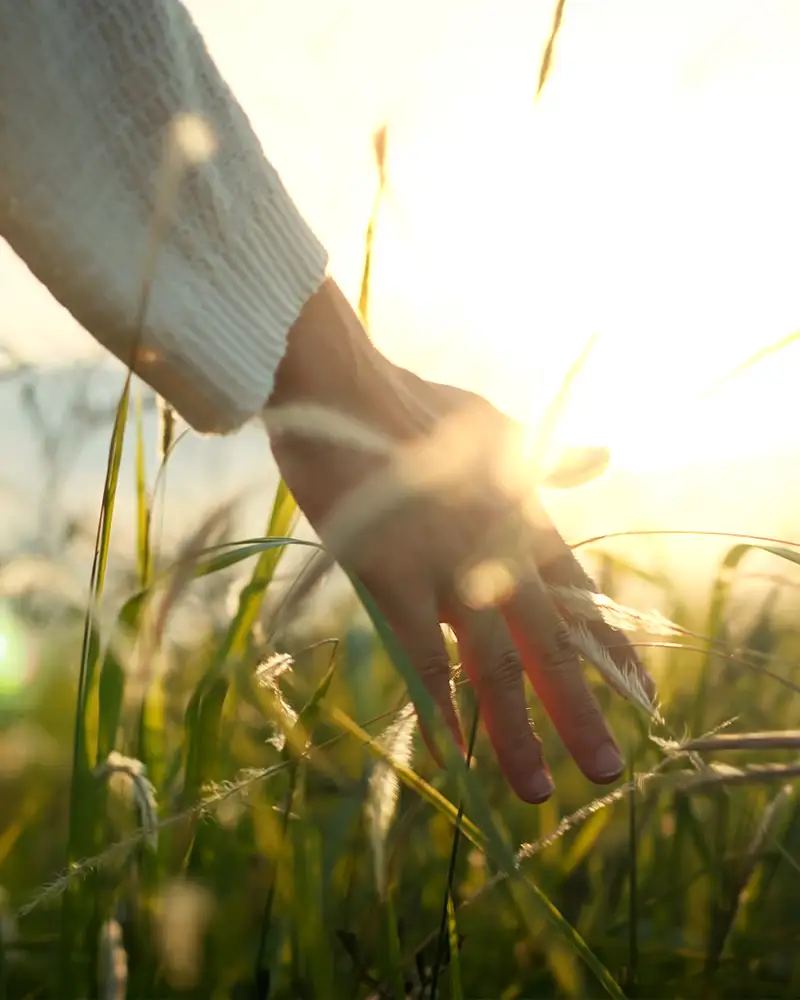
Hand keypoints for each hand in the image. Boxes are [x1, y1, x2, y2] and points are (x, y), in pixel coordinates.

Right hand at [266, 278, 655, 802]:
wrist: (343, 391)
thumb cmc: (413, 407)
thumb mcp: (497, 428)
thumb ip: (548, 459)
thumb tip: (601, 458)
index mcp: (524, 516)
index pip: (581, 596)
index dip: (609, 648)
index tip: (640, 695)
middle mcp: (498, 548)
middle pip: (550, 644)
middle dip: (579, 710)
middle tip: (605, 771)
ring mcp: (447, 566)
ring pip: (493, 664)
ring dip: (516, 730)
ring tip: (536, 789)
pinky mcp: (392, 576)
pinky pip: (422, 655)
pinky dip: (441, 705)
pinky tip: (454, 751)